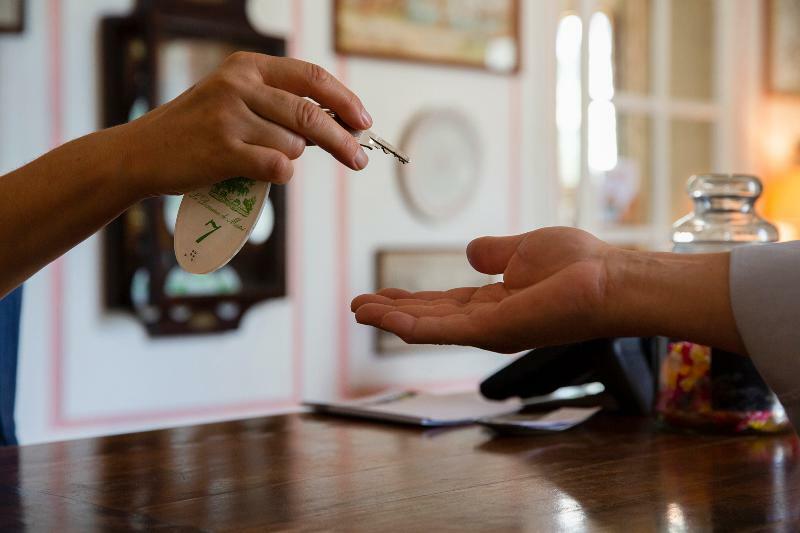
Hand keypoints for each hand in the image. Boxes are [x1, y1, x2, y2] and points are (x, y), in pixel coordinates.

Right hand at [116, 52, 372, 196]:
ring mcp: (229, 117)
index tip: (363, 122)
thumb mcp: (232, 99)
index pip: (312, 77)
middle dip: (343, 141)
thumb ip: (276, 105)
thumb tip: (333, 126)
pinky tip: (266, 173)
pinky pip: (277, 167)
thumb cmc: (195, 131)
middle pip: (312, 114)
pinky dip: (281, 175)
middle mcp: (239, 84)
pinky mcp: (222, 151)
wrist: (141, 154)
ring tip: (261, 159)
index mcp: (246, 66)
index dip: (344, 100)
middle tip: (360, 160)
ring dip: (290, 158)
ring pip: (294, 145)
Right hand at [351, 227, 614, 352]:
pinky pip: (440, 329)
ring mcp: (487, 329)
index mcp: (494, 302)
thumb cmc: (579, 264)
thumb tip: (471, 251)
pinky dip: (408, 325)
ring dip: (390, 320)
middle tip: (357, 306)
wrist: (610, 279)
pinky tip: (382, 319)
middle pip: (428, 318)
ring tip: (358, 311)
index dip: (410, 300)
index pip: (442, 304)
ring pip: (427, 327)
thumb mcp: (525, 249)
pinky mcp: (491, 331)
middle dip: (392, 313)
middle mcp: (486, 321)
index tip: (380, 295)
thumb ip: (495, 253)